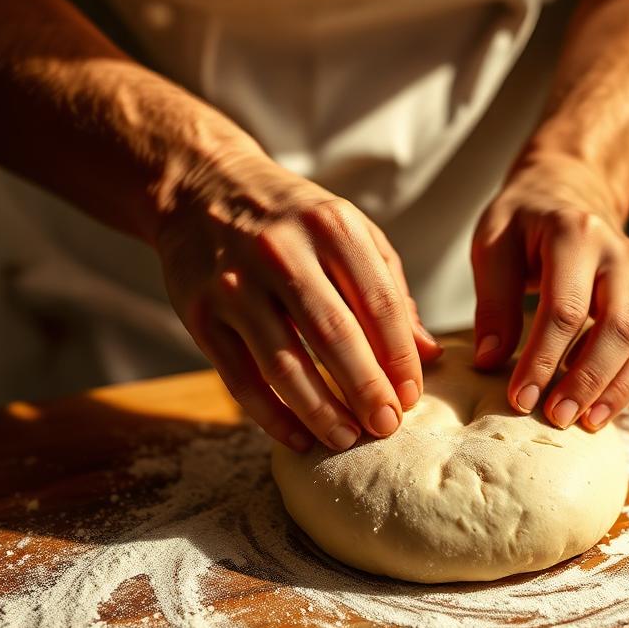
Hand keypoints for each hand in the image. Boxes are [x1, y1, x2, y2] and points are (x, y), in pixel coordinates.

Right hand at [156, 144, 441, 451]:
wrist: (203, 189)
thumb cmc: (293, 219)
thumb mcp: (348, 233)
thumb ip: (389, 292)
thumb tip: (429, 356)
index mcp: (330, 227)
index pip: (378, 303)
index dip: (399, 358)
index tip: (411, 397)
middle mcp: (281, 252)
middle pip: (334, 336)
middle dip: (366, 390)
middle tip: (387, 427)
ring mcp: (235, 284)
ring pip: (284, 365)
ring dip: (321, 411)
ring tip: (347, 438)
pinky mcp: (199, 314)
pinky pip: (240, 379)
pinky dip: (271, 416)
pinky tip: (299, 438)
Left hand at [472, 150, 628, 430]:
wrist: (571, 187)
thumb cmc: (524, 218)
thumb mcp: (493, 243)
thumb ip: (493, 300)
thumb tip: (491, 362)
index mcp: (575, 235)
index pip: (565, 308)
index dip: (542, 359)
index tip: (519, 398)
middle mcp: (619, 255)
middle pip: (617, 328)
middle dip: (587, 380)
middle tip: (556, 417)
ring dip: (618, 389)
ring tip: (586, 423)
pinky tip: (601, 407)